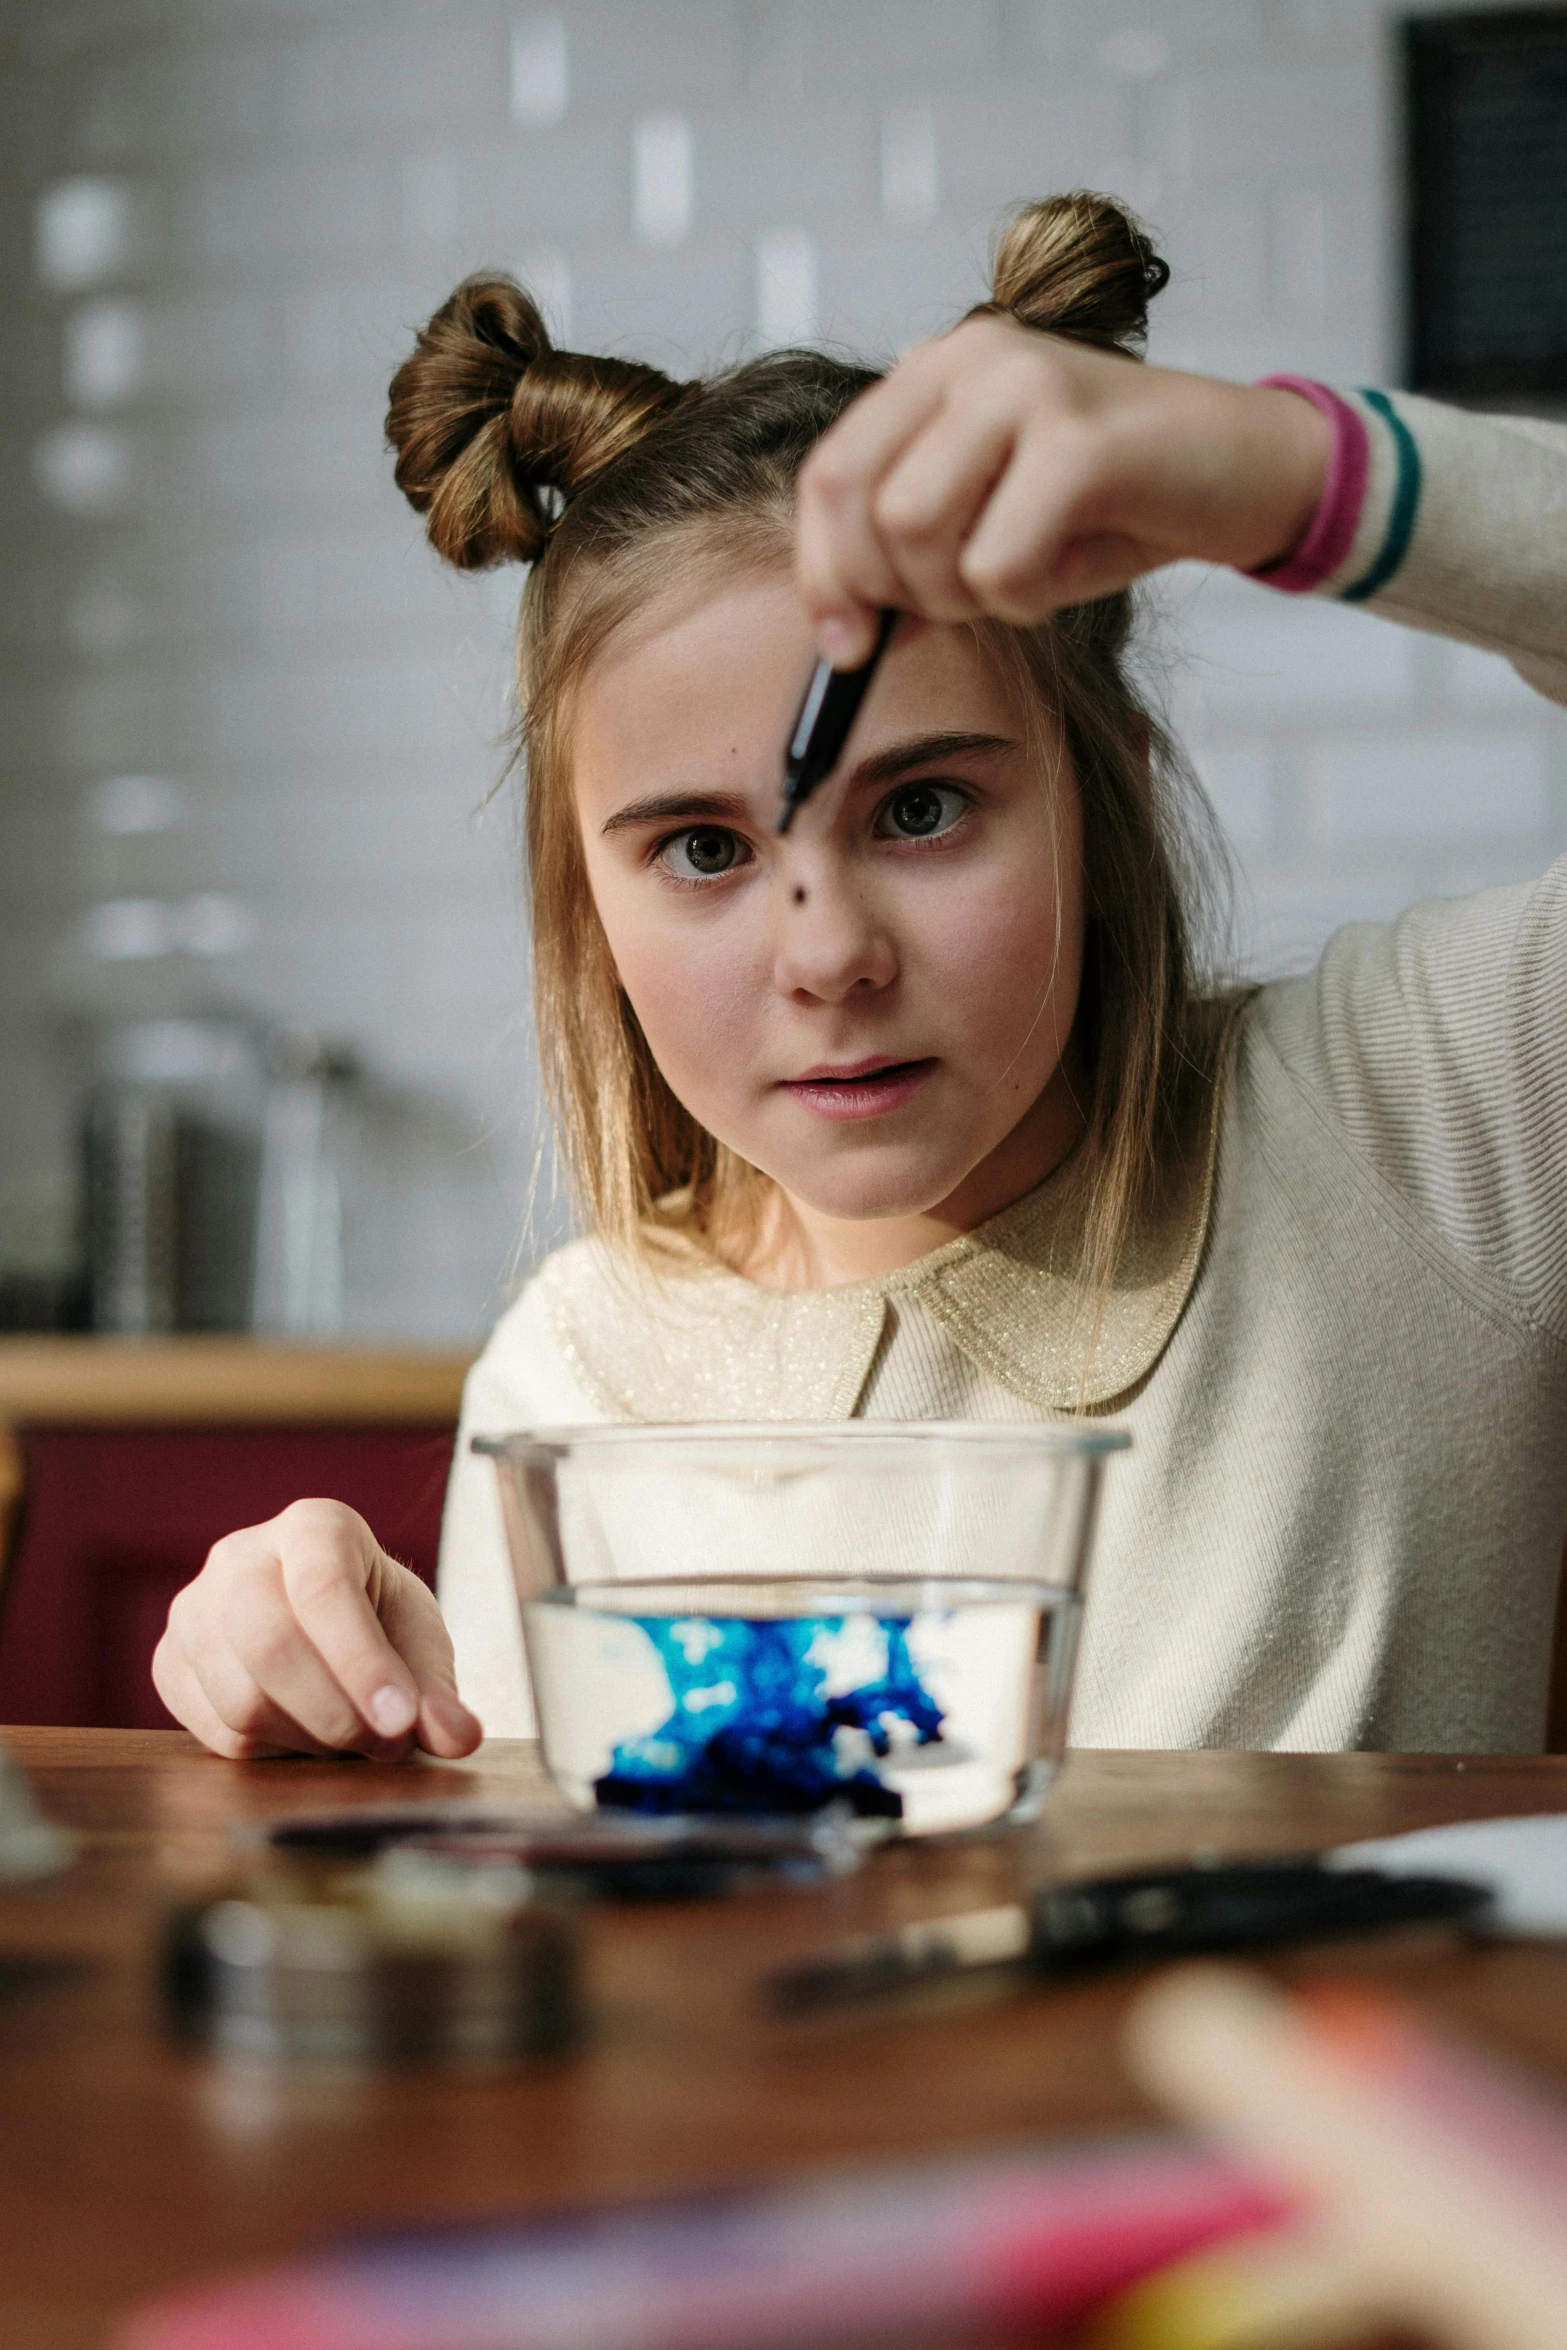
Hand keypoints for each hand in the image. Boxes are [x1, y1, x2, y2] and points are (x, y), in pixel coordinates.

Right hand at [152, 1498, 482, 1760]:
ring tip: (353, 1736)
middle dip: (336, 1711)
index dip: (363, 1663)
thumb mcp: (420, 1646)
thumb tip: (459, 1737)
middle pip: (269, 1642)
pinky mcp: (170, 1662)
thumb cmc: (379, 1624)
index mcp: (315, 1526)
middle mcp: (241, 1555)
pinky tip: (304, 1734)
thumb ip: (438, 1694)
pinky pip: (215, 1730)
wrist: (325, 1629)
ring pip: (240, 1697)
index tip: (402, 1720)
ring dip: (309, 1737)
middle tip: (385, 1742)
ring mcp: (194, 1608)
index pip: (323, 1587)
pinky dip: (272, 1750)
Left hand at [795, 313, 1331, 662]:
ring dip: (967, 595)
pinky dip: (1028, 601)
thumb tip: (848, 633)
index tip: (846, 644)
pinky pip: (998, 565)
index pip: (829, 473)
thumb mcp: (999, 521)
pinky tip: (1072, 573)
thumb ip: (917, 554)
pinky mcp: (1080, 441)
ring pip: (916, 533)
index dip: (824, 569)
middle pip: (861, 507)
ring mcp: (1026, 388)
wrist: (1253, 469)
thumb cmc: (1121, 502)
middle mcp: (973, 358)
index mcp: (939, 369)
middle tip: (964, 607)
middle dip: (897, 591)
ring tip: (1029, 577)